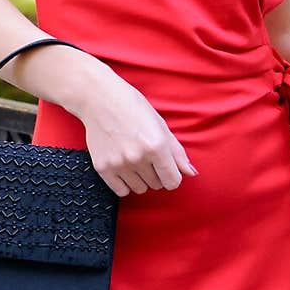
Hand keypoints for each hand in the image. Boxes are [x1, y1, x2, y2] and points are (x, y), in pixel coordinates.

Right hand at [73, 64, 197, 196]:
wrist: (99, 99)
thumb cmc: (132, 107)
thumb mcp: (160, 125)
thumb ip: (177, 152)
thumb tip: (190, 172)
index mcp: (156, 146)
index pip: (172, 181)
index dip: (172, 175)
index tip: (166, 168)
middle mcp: (138, 157)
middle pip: (156, 185)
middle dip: (156, 174)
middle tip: (147, 156)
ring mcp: (119, 164)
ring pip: (140, 189)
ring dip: (141, 179)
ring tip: (134, 159)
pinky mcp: (103, 168)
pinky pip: (121, 191)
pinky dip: (125, 183)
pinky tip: (123, 167)